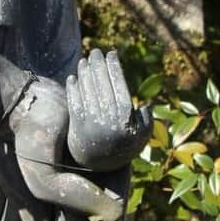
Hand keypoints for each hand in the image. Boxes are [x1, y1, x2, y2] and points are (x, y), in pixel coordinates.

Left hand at [66, 49, 152, 171]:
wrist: (99, 168)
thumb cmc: (123, 148)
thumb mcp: (141, 138)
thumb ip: (146, 121)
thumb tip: (144, 104)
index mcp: (126, 119)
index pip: (119, 85)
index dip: (114, 67)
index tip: (111, 54)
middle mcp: (108, 120)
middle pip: (102, 84)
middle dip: (98, 65)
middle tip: (95, 52)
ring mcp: (91, 123)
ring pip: (87, 90)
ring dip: (85, 73)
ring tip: (84, 61)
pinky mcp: (76, 125)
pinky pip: (74, 101)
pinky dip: (73, 88)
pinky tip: (73, 77)